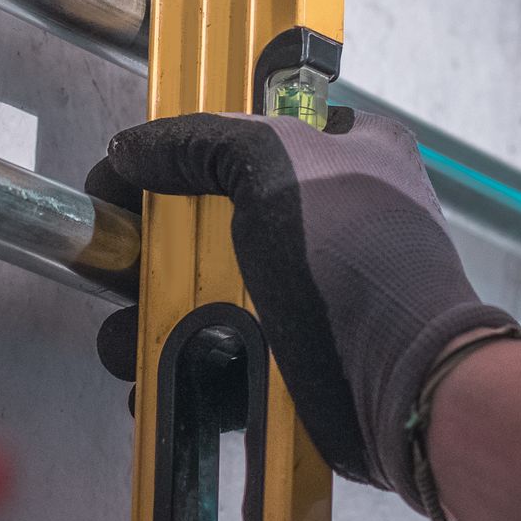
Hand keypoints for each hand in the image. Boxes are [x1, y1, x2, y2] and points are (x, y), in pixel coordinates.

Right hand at [84, 108, 514, 507]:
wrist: (406, 387)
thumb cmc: (353, 261)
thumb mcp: (278, 167)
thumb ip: (203, 143)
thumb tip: (132, 149)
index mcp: (351, 153)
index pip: (248, 134)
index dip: (179, 151)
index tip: (123, 179)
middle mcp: (333, 220)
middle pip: (213, 220)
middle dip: (152, 251)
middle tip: (114, 271)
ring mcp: (315, 294)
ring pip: (210, 294)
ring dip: (155, 318)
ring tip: (126, 341)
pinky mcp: (299, 359)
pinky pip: (223, 356)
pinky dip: (183, 368)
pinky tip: (152, 381)